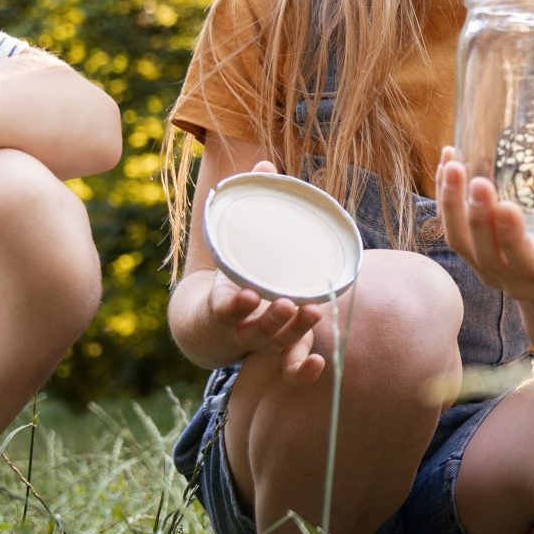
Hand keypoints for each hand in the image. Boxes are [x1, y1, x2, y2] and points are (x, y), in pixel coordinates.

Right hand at [200, 160, 331, 378]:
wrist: (212, 318)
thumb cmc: (232, 270)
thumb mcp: (235, 241)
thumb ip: (251, 204)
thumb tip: (264, 162)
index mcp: (226, 300)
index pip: (224, 307)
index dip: (233, 305)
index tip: (245, 295)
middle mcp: (241, 325)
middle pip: (254, 329)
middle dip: (272, 319)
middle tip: (287, 304)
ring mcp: (260, 341)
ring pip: (274, 345)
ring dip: (293, 333)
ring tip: (312, 314)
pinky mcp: (278, 351)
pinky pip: (288, 367)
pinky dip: (302, 371)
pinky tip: (321, 366)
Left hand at [435, 147, 533, 300]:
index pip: (524, 260)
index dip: (510, 237)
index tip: (507, 205)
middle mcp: (512, 277)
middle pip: (484, 251)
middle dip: (477, 216)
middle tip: (475, 178)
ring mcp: (486, 268)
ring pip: (459, 242)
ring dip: (451, 205)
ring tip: (452, 164)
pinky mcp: (470, 253)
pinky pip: (450, 229)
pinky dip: (444, 197)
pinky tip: (447, 159)